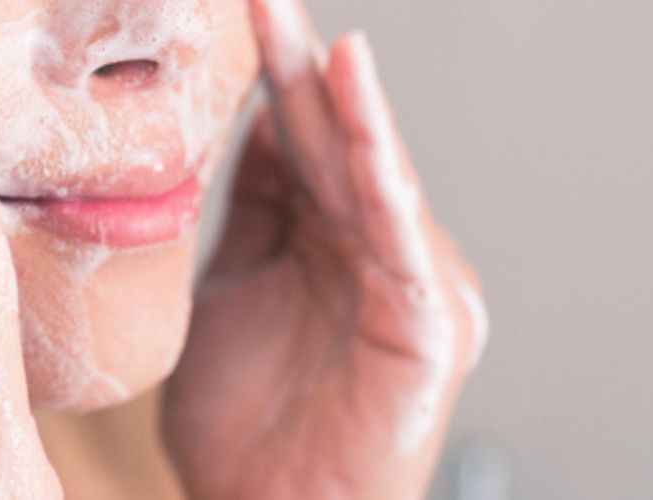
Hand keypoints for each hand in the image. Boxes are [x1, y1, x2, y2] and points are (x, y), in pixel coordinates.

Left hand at [162, 0, 489, 497]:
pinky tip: (361, 106)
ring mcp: (406, 281)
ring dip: (344, 101)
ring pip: (372, 174)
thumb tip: (241, 126)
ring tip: (313, 36)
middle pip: (335, 141)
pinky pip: (400, 232)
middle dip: (302, 65)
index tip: (238, 10)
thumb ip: (243, 216)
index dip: (270, 75)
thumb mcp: (224, 296)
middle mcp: (372, 251)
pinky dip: (382, 167)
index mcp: (323, 241)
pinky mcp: (428, 322)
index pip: (296, 140)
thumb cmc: (247, 435)